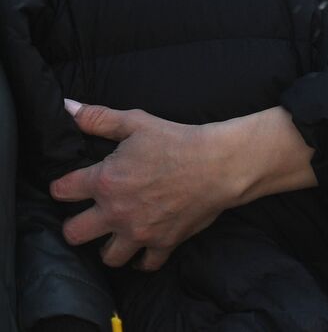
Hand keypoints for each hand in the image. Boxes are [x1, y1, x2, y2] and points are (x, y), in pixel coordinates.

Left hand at [51, 102, 314, 269]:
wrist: (220, 164)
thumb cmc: (179, 141)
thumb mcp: (137, 123)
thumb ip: (99, 119)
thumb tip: (68, 108)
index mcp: (105, 181)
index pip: (62, 191)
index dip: (63, 186)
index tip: (69, 186)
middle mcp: (116, 212)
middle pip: (74, 234)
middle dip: (76, 226)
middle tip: (89, 217)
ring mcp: (139, 232)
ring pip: (108, 257)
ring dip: (109, 247)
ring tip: (116, 236)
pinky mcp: (163, 243)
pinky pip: (146, 265)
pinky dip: (143, 260)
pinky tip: (143, 249)